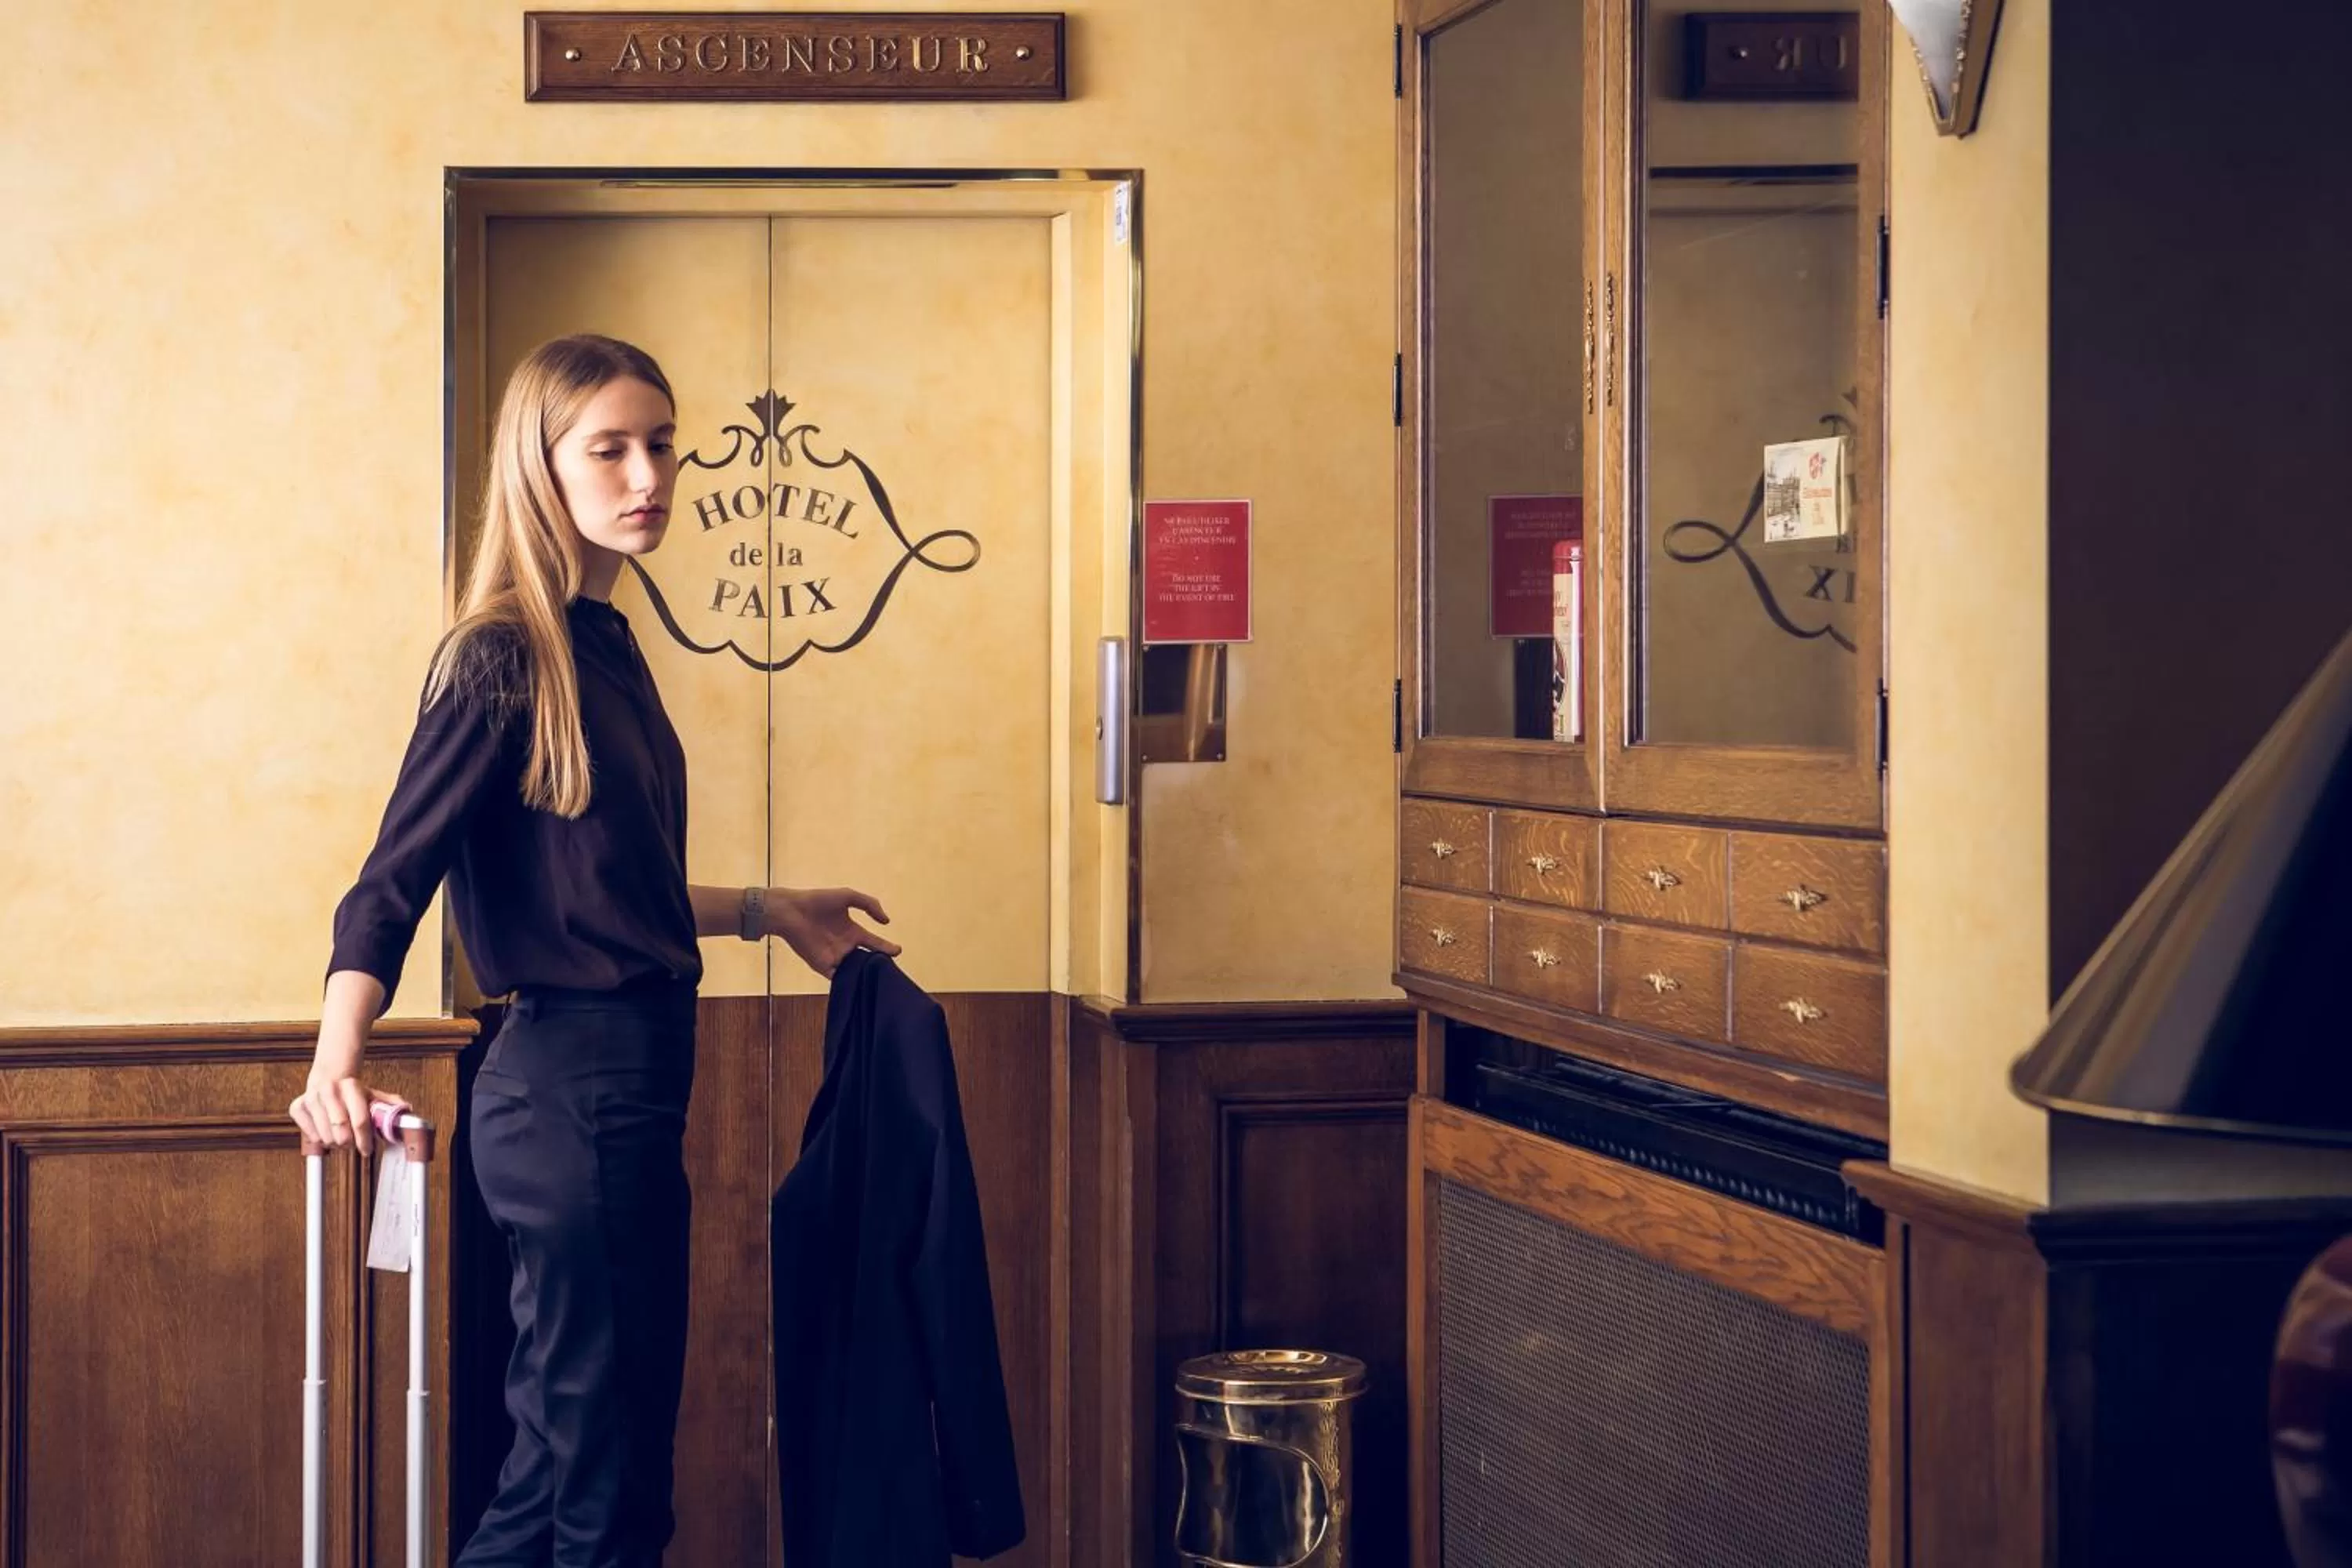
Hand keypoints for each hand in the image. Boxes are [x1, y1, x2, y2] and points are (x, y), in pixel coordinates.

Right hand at [288, 1064, 409, 1155]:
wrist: (329, 1075)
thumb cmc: (353, 1090)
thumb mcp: (372, 1095)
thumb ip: (388, 1104)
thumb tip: (406, 1110)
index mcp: (351, 1086)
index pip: (360, 1121)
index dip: (365, 1140)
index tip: (367, 1150)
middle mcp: (329, 1091)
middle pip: (341, 1134)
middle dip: (349, 1143)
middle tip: (352, 1143)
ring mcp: (311, 1098)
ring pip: (325, 1138)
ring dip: (335, 1143)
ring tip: (341, 1136)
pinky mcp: (297, 1107)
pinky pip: (310, 1136)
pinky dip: (319, 1140)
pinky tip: (326, 1131)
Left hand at [770, 886, 900, 976]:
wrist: (791, 911)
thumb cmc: (818, 901)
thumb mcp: (848, 896)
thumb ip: (870, 904)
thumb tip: (886, 922)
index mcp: (853, 932)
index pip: (874, 942)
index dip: (886, 947)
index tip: (898, 951)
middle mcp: (846, 947)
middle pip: (867, 961)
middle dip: (880, 966)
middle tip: (892, 971)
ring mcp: (835, 958)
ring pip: (855, 971)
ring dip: (866, 975)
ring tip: (880, 979)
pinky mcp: (822, 967)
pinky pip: (839, 979)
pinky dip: (850, 982)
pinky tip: (861, 984)